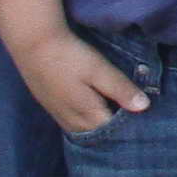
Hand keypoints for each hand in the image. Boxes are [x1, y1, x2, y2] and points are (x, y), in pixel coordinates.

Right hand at [8, 26, 151, 137]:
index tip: (144, 116)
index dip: (129, 125)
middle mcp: (72, 122)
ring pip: (85, 129)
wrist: (32, 43)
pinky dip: (86, 119)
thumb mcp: (99, 70)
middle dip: (115, 127)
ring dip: (99, 124)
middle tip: (132, 113)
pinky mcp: (51, 106)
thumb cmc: (68, 56)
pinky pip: (73, 122)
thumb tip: (144, 107)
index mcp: (87, 116)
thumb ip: (121, 89)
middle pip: (99, 133)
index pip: (114, 131)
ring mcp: (59, 115)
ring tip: (115, 110)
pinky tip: (93, 107)